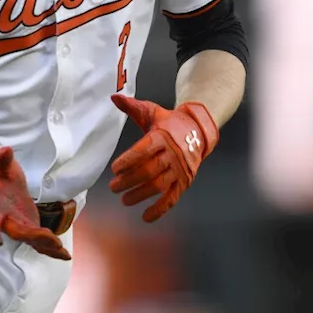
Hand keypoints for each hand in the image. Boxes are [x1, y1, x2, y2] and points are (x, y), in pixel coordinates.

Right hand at [0, 147, 70, 259]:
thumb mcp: (0, 165)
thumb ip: (2, 160)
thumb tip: (5, 151)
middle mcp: (7, 221)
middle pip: (18, 232)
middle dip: (34, 237)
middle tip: (51, 240)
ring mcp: (20, 227)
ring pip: (31, 241)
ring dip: (46, 247)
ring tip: (62, 252)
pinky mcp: (31, 229)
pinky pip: (40, 242)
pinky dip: (51, 249)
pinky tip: (65, 255)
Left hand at [109, 94, 218, 222]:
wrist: (198, 130)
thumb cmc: (169, 122)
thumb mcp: (152, 112)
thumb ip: (132, 107)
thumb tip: (114, 96)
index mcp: (163, 136)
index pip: (144, 150)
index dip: (129, 160)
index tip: (115, 169)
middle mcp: (173, 154)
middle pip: (150, 170)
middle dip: (130, 181)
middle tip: (113, 187)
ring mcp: (180, 169)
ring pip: (159, 185)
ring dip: (141, 195)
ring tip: (124, 200)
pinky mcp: (185, 181)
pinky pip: (172, 198)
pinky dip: (160, 209)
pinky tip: (146, 217)